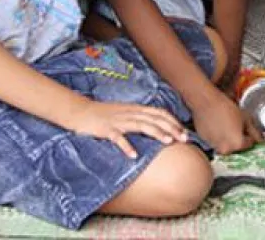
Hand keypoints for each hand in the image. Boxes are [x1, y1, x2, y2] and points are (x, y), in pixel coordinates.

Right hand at [67, 98, 187, 157]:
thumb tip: (157, 127)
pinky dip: (126, 146)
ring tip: (167, 142)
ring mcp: (118, 120)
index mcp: (135, 109)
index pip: (159, 113)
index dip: (173, 122)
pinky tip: (133, 155)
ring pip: (140, 124)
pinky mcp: (106, 129)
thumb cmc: (104, 115)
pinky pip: (117, 138)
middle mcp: (130, 113)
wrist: (80, 111)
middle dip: (171, 128)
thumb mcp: (125, 113)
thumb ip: (140, 118)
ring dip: (156, 133)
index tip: (184, 132)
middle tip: (184, 139)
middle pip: (154, 118)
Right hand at [194, 90, 261, 154]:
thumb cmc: (228, 109)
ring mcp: (214, 147)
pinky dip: (219, 137)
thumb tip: (261, 139)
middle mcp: (226, 150)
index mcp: (237, 145)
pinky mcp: (205, 142)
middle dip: (240, 139)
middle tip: (239, 127)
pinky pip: (216, 141)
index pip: (249, 144)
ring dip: (229, 139)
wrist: (206, 103)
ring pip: (226, 145)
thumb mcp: (245, 118)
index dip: (251, 136)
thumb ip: (254, 131)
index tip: (249, 130)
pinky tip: (218, 126)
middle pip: (237, 147)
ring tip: (228, 126)